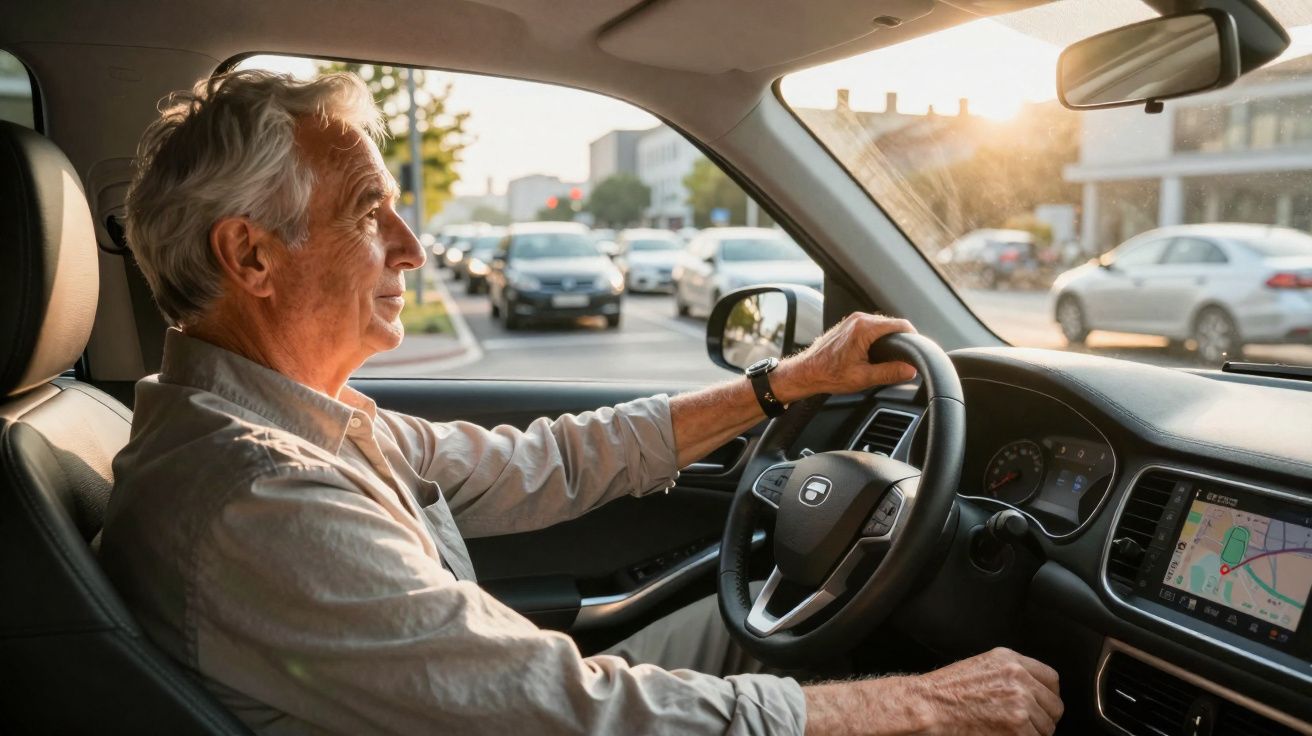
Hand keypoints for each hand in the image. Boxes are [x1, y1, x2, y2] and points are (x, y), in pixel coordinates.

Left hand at [772, 312, 916, 402]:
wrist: (806, 372)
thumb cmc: (829, 374)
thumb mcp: (864, 378)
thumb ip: (890, 372)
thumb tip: (910, 370)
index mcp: (864, 328)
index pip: (901, 325)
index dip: (914, 337)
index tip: (919, 350)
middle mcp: (859, 319)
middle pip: (893, 324)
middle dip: (902, 340)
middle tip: (907, 358)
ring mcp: (853, 320)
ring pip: (882, 325)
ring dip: (890, 339)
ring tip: (893, 357)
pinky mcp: (849, 325)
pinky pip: (872, 327)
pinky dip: (879, 338)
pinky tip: (878, 353)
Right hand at [910, 647, 1063, 734]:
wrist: (929, 705)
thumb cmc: (946, 690)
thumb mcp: (982, 667)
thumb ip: (1010, 674)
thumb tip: (1033, 692)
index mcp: (1010, 660)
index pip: (1051, 679)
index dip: (1048, 697)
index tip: (1043, 706)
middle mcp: (1018, 678)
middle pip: (1054, 706)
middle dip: (1043, 719)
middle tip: (1026, 726)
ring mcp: (1020, 702)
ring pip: (1047, 727)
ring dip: (1033, 733)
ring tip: (1008, 731)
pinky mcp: (1017, 726)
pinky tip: (1003, 735)